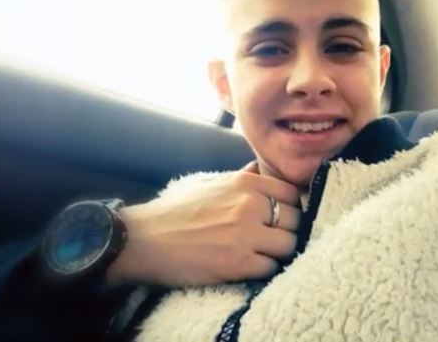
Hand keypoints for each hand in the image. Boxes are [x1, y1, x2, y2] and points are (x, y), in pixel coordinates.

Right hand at [105, 162, 300, 286]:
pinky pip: (271, 267)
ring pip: (288, 244)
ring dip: (278, 251)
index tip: (281, 216)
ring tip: (262, 253)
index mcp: (244, 183)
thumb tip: (258, 168)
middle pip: (295, 219)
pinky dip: (264, 269)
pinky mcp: (238, 263)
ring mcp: (246, 235)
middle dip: (286, 229)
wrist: (142, 240)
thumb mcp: (208, 182)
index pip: (291, 193)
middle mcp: (250, 205)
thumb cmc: (172, 209)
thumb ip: (239, 177)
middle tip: (272, 237)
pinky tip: (250, 266)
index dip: (290, 206)